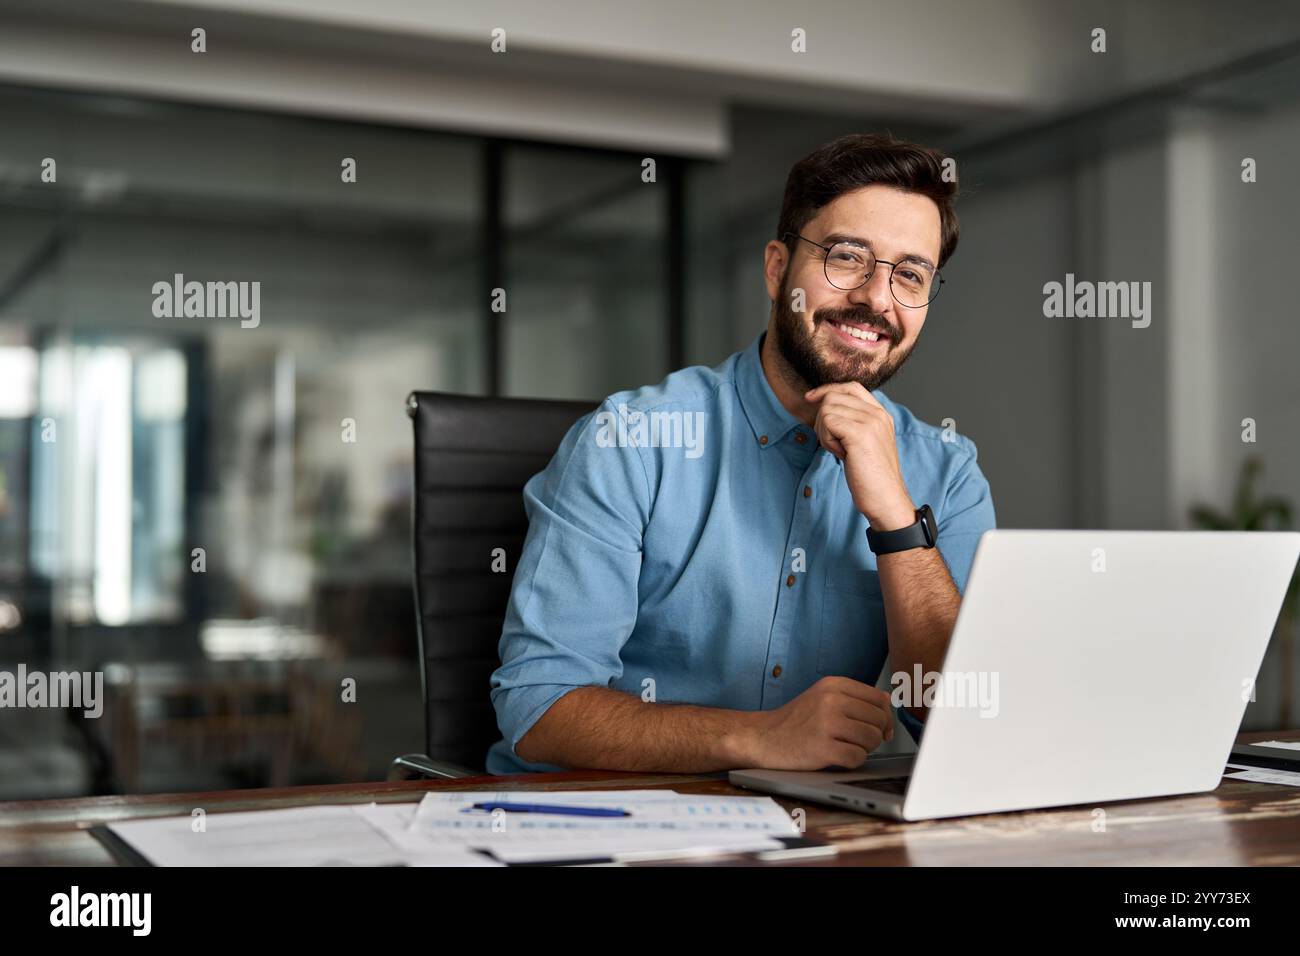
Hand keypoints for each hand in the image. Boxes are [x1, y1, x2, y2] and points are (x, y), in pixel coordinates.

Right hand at [750, 676, 893, 769]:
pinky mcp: (822, 748)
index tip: (881, 729)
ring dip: (865, 749)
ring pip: (872, 739)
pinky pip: (858, 758)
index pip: (879, 699)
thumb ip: (854, 696)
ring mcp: (826, 724)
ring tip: (846, 747)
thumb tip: (888, 700)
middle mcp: (831, 700)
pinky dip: (853, 761)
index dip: (885, 717)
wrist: (763, 737)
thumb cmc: (795, 720)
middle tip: (859, 741)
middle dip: (875, 735)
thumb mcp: (822, 696)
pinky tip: (838, 757)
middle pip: (878, 720)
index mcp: (833, 684)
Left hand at [805, 381, 913, 528]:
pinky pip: (827, 422)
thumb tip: (824, 408)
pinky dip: (826, 440)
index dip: (827, 389)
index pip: (851, 387)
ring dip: (824, 432)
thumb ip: (852, 423)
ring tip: (839, 451)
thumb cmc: (871, 477)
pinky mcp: (860, 433)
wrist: (885, 500)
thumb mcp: (863, 443)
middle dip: (822, 419)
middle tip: (833, 443)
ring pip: (827, 409)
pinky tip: (840, 455)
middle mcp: (878, 414)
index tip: (810, 398)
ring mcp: (871, 422)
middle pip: (834, 396)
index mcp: (881, 414)